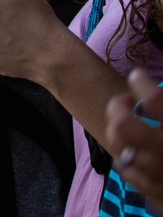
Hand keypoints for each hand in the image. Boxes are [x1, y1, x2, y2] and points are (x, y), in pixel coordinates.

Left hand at [105, 68, 162, 209]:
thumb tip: (152, 86)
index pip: (155, 100)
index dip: (140, 82)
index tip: (138, 77)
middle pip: (123, 125)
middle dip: (118, 107)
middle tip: (127, 101)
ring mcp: (161, 179)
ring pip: (120, 150)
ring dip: (120, 133)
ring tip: (128, 125)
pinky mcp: (158, 197)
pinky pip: (129, 174)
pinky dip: (128, 159)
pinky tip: (136, 152)